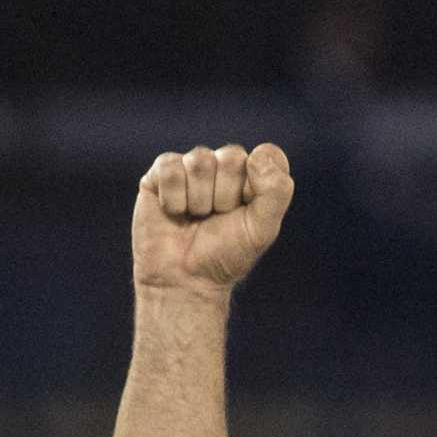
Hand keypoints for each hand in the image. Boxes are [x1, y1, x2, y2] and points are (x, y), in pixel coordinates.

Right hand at [132, 143, 294, 295]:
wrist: (186, 281)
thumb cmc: (226, 257)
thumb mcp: (262, 230)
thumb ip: (276, 192)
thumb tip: (257, 156)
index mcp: (252, 177)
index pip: (266, 156)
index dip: (256, 186)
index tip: (247, 210)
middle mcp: (222, 166)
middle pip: (231, 157)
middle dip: (226, 197)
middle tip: (217, 219)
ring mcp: (191, 168)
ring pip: (200, 162)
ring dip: (199, 200)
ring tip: (196, 218)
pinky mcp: (161, 172)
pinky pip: (171, 168)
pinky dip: (174, 199)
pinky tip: (175, 213)